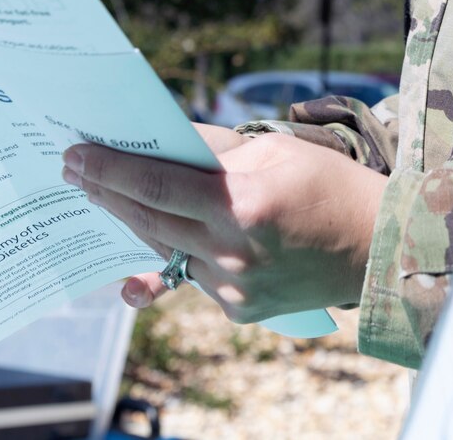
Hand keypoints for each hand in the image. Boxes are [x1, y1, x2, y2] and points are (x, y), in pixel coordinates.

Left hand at [62, 124, 386, 321]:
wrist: (377, 247)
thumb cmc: (328, 185)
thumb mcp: (272, 149)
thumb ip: (213, 151)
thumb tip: (161, 142)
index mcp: (242, 205)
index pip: (156, 184)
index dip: (110, 169)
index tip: (76, 155)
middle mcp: (232, 253)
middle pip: (148, 219)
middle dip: (106, 191)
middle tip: (75, 171)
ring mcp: (234, 289)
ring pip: (166, 249)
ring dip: (135, 220)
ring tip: (106, 195)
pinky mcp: (240, 310)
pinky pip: (193, 275)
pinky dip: (179, 249)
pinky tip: (155, 231)